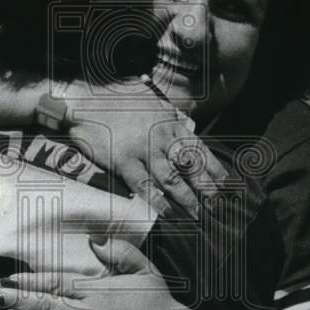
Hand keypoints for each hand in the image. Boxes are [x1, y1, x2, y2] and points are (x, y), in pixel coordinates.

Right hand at [64, 78, 227, 219]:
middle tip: (218, 204)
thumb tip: (183, 122)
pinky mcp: (123, 160)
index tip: (225, 182)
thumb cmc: (114, 95)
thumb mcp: (149, 97)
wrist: (84, 96)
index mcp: (169, 121)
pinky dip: (157, 200)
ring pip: (172, 178)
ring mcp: (143, 149)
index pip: (198, 148)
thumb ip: (167, 113)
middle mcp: (161, 136)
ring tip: (198, 214)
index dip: (213, 167)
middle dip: (206, 186)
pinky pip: (144, 185)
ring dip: (187, 198)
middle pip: (190, 166)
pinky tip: (168, 212)